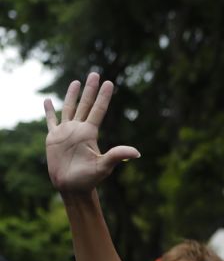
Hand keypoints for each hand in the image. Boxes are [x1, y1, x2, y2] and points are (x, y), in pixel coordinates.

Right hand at [44, 73, 139, 194]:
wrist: (72, 187)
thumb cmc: (89, 179)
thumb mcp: (104, 166)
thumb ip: (117, 155)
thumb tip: (137, 153)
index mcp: (90, 133)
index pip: (98, 110)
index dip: (103, 96)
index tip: (109, 82)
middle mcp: (79, 129)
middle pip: (85, 105)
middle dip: (90, 90)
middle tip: (95, 74)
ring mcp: (66, 132)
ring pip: (69, 108)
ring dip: (72, 95)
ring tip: (77, 82)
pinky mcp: (53, 138)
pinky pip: (51, 121)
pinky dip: (49, 111)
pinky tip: (48, 100)